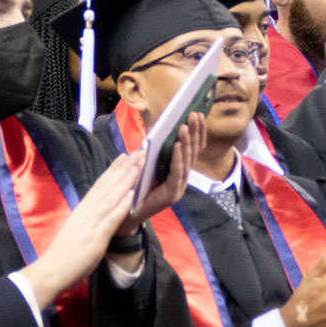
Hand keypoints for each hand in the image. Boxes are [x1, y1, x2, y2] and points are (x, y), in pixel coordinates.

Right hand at [19, 149, 141, 302]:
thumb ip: (89, 216)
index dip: (113, 169)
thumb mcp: (78, 227)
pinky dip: (121, 205)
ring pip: (111, 197)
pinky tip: (131, 195)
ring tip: (139, 166)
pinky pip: (111, 218)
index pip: (100, 184)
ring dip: (126, 181)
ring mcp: (92, 222)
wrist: (52, 268)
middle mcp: (87, 211)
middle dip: (125, 169)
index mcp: (83, 208)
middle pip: (108, 185)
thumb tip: (99, 207)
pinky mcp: (96, 237)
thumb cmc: (65, 251)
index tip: (124, 156)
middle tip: (139, 153)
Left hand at [124, 114, 202, 230]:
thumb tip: (159, 131)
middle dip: (194, 132)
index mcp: (179, 170)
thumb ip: (156, 151)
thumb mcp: (147, 163)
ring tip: (184, 126)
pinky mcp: (172, 194)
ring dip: (186, 142)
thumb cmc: (136, 185)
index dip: (197, 133)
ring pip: (187, 161)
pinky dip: (178, 158)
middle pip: (193, 152)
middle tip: (194, 115)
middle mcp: (182, 178)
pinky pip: (177, 172)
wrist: (127, 212)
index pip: (193, 149)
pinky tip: (178, 145)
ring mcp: (179, 187)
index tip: (197, 114)